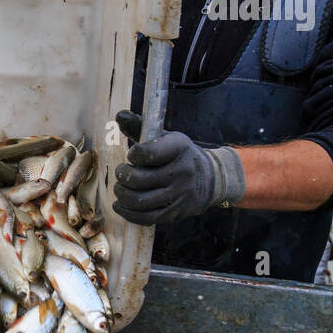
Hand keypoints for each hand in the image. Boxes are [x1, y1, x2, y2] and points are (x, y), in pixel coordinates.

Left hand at [111, 110, 245, 224]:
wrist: (212, 178)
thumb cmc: (179, 155)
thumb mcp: (166, 137)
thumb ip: (141, 127)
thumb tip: (120, 115)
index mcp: (179, 148)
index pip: (146, 153)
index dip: (133, 155)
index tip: (133, 155)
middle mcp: (182, 172)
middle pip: (138, 179)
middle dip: (122, 176)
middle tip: (121, 172)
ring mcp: (180, 195)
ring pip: (140, 201)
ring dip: (122, 194)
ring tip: (120, 188)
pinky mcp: (176, 213)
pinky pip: (146, 217)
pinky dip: (128, 212)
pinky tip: (120, 205)